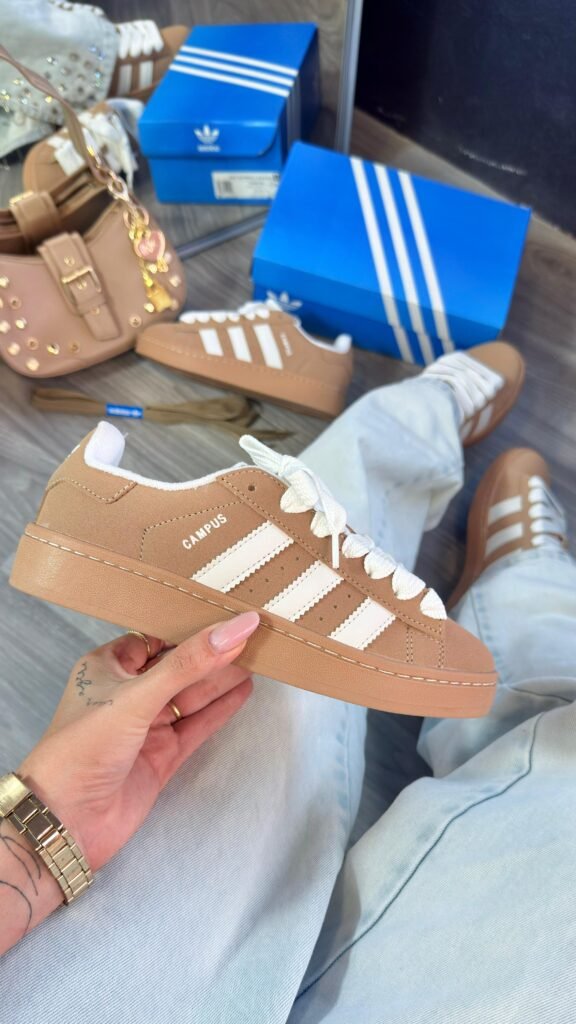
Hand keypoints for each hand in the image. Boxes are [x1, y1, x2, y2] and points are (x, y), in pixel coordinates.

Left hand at [18, 612, 259, 872]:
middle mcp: (128, 693)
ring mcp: (147, 726)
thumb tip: (237, 627)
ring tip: (260, 655)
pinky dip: (221, 709)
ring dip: (222, 678)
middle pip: (179, 666)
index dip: (191, 625)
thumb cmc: (84, 747)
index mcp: (108, 667)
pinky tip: (244, 690)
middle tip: (255, 632)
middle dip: (213, 652)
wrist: (66, 823)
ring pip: (192, 696)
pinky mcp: (162, 756)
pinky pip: (197, 726)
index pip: (157, 637)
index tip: (227, 610)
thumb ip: (189, 663)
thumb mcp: (137, 695)